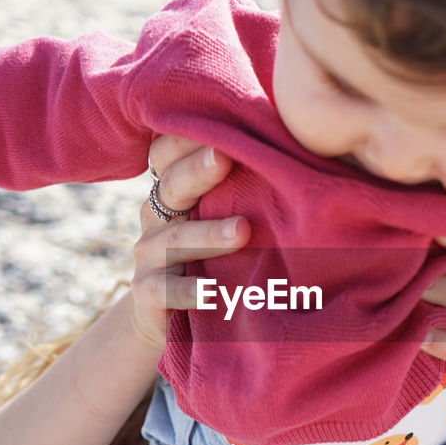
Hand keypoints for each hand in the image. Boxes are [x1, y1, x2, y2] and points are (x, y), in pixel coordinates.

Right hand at [128, 135, 248, 352]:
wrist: (167, 319)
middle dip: (197, 171)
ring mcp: (148, 256)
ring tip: (241, 231)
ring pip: (174, 240)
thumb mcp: (220, 216)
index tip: (218, 125)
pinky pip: (164, 290)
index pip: (167, 155)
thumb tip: (298, 147)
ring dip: (207, 234)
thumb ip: (243, 186)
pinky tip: (211, 292)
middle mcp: (155, 217)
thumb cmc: (211, 256)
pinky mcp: (147, 293)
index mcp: (173, 190)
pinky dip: (188, 290)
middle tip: (224, 158)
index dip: (185, 139)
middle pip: (171, 187)